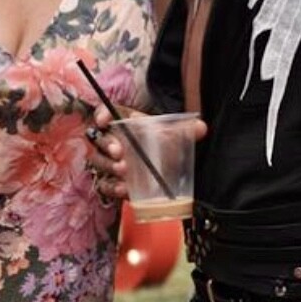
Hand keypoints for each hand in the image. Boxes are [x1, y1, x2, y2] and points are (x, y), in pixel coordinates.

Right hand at [84, 105, 206, 201]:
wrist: (163, 167)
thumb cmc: (163, 146)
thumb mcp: (172, 136)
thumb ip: (185, 131)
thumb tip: (201, 128)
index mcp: (123, 122)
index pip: (105, 112)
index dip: (102, 114)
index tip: (104, 120)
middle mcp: (111, 139)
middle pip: (99, 137)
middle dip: (107, 143)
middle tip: (120, 151)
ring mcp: (108, 161)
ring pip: (99, 160)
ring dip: (109, 165)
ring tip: (123, 170)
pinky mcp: (109, 181)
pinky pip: (104, 184)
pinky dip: (112, 187)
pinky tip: (123, 189)